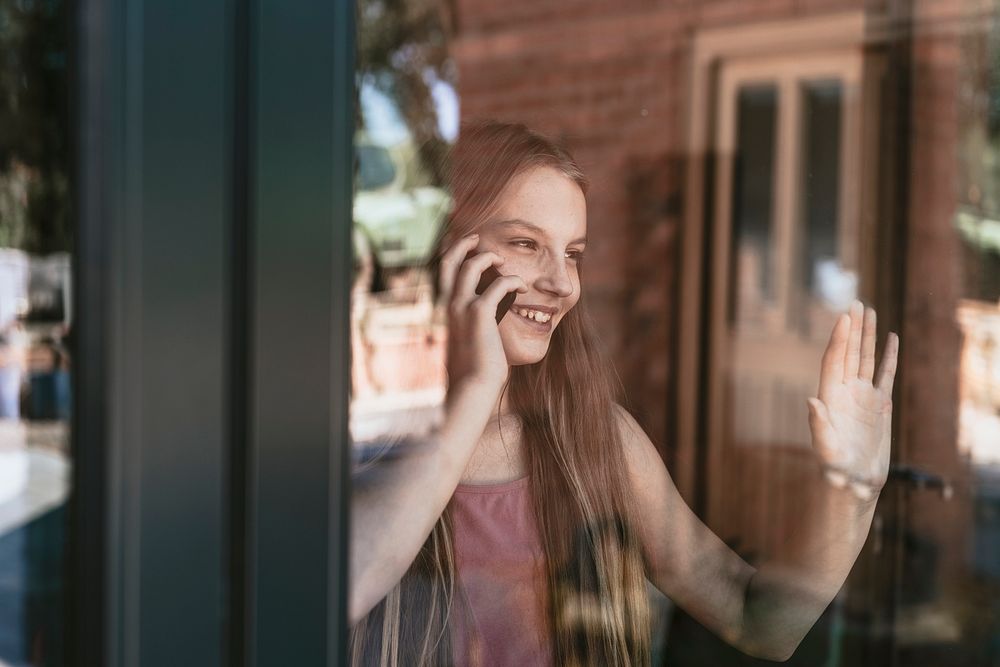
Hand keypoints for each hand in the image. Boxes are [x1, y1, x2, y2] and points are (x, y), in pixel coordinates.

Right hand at [437, 234, 526, 392]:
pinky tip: (521, 290)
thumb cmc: (472, 371)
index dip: (452, 255)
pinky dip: (512, 281)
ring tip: (504, 263)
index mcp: (444, 311)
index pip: (441, 273)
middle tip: (478, 238)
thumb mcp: (467, 344)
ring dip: (490, 258)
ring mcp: (461, 308)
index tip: (466, 247)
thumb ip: (469, 328)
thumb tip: (480, 326)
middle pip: (448, 260)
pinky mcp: (480, 314)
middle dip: (463, 244)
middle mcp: (448, 305)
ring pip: (472, 266)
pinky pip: (498, 284)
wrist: (471, 387)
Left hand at [808, 301, 899, 499]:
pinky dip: (889, 357)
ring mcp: (863, 397)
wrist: (854, 483)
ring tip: (869, 311)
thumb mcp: (825, 448)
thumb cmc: (835, 469)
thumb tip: (811, 401)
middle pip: (849, 353)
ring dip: (868, 336)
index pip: (834, 360)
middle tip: (855, 302)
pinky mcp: (880, 405)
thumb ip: (818, 425)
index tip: (843, 317)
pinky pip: (886, 375)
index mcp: (830, 397)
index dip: (838, 339)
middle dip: (852, 329)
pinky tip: (891, 339)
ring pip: (866, 358)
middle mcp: (845, 392)